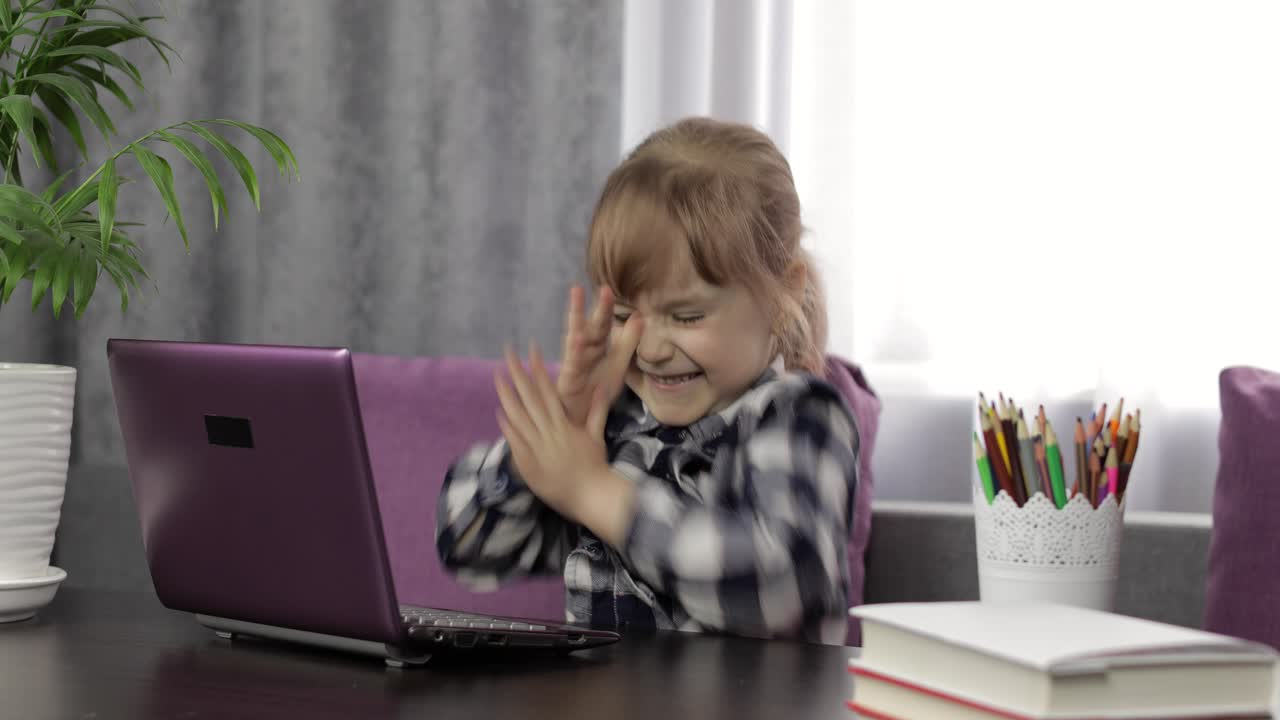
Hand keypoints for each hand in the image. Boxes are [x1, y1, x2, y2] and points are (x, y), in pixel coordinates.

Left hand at [495, 342, 636, 544]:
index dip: (539, 369)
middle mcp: (549, 431)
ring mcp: (537, 447)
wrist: (591, 495)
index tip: (531, 350)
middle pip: (530, 397)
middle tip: (507, 352)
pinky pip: (516, 442)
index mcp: (565, 423)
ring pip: (519, 416)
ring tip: (497, 376)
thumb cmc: (595, 466)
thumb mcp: (596, 436)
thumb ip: (597, 410)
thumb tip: (602, 386)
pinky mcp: (529, 463)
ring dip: (506, 395)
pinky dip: (507, 426)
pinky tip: (498, 412)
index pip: (548, 390)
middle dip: (518, 373)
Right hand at [557, 286, 642, 426]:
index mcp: (598, 346)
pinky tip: (577, 338)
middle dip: (596, 308)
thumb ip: (628, 342)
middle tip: (602, 288)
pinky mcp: (569, 377)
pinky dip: (575, 350)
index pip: (604, 323)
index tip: (608, 289)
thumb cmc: (597, 389)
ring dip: (577, 317)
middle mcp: (585, 350)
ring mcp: (575, 362)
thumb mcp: (618, 364)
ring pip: (577, 336)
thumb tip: (640, 315)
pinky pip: (573, 362)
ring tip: (576, 297)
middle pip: (592, 325)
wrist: (584, 417)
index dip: (606, 307)